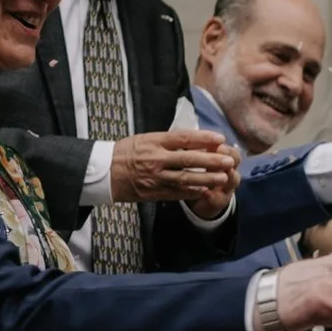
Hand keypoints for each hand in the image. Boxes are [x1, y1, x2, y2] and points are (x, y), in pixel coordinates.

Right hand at [110, 126, 239, 209]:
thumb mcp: (144, 139)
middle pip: (188, 159)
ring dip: (206, 178)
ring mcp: (154, 177)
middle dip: (211, 160)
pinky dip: (192, 192)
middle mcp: (155, 159)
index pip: (183, 138)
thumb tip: (194, 139)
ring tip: (223, 177)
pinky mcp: (152, 192)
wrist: (102, 172)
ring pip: (185, 178)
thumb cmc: (125, 152)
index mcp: (153, 142)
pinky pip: (176, 193)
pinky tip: (205, 190)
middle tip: (229, 160)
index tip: (220, 138)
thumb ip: (168, 140)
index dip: (203, 138)